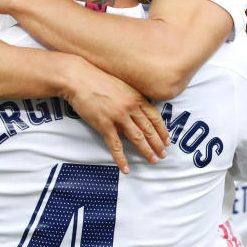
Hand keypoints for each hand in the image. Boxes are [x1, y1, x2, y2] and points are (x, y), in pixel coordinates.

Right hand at [64, 58, 169, 173]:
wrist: (79, 78)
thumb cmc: (98, 78)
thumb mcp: (122, 85)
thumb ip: (131, 98)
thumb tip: (138, 111)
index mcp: (136, 97)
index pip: (155, 117)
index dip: (162, 130)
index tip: (167, 140)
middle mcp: (131, 107)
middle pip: (149, 129)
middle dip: (158, 144)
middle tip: (164, 155)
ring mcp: (118, 116)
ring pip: (137, 138)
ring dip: (146, 151)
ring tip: (153, 160)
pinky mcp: (104, 125)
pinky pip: (116, 146)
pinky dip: (121, 159)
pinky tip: (126, 168)